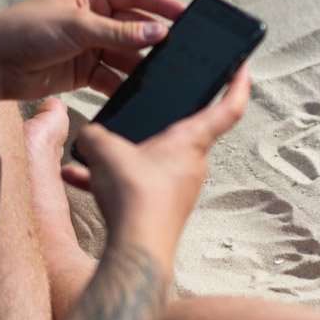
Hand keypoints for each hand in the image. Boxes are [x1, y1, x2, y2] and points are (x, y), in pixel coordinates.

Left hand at [0, 0, 186, 100]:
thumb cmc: (26, 30)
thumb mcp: (76, 26)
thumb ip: (120, 32)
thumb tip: (159, 32)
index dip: (163, 5)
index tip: (189, 16)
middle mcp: (97, 16)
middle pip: (137, 27)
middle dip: (156, 40)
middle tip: (184, 52)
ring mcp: (93, 44)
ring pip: (129, 55)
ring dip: (143, 66)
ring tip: (165, 77)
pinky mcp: (87, 71)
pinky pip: (115, 77)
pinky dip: (126, 86)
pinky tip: (141, 93)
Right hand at [61, 63, 252, 257]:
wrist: (135, 251)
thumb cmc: (135, 198)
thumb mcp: (105, 149)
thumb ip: (94, 134)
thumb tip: (88, 136)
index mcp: (191, 142)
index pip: (229, 107)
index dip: (238, 84)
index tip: (243, 68)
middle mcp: (191, 165)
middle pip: (183, 133)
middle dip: (162, 121)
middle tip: (149, 105)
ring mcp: (177, 188)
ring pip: (151, 160)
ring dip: (125, 155)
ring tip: (94, 152)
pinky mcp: (160, 208)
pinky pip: (133, 185)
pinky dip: (108, 180)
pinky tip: (77, 177)